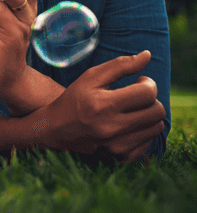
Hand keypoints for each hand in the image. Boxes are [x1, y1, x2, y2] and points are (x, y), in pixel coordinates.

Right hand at [40, 51, 165, 162]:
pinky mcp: (120, 156)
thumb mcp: (91, 77)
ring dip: (149, 115)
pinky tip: (129, 124)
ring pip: (156, 127)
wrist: (55, 129)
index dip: (149, 84)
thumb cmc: (73, 99)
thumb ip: (120, 65)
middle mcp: (112, 127)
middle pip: (157, 111)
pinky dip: (143, 132)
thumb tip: (147, 55)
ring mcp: (117, 145)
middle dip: (151, 99)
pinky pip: (149, 143)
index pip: (147, 93)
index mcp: (104, 104)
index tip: (140, 81)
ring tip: (133, 109)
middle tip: (138, 94)